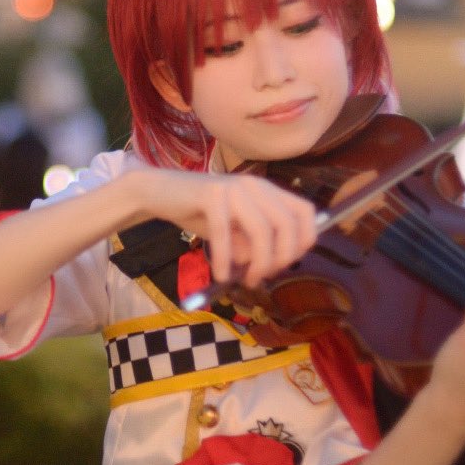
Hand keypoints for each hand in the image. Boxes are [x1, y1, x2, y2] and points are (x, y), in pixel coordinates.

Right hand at [135, 168, 316, 286]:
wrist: (158, 192)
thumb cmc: (200, 213)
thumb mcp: (233, 231)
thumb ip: (253, 244)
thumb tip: (270, 266)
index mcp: (267, 190)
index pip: (305, 211)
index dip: (305, 240)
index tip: (288, 263)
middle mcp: (255, 185)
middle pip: (286, 224)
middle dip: (280, 258)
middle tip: (263, 276)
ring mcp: (234, 187)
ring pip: (261, 230)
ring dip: (257, 262)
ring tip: (247, 280)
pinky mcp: (210, 194)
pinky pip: (225, 233)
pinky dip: (225, 259)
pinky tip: (221, 274)